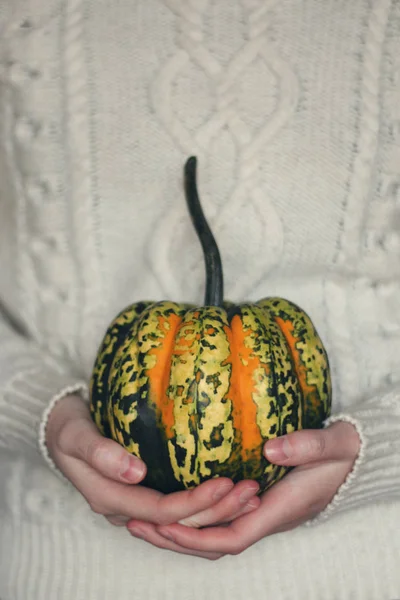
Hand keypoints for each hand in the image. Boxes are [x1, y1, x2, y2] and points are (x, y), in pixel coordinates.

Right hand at [46, 394, 259, 558]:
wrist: (58, 427)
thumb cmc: (66, 426)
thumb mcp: (75, 435)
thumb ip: (100, 452)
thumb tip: (135, 472)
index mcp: (110, 498)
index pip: (161, 511)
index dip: (195, 503)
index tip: (226, 483)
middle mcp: (124, 508)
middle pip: (178, 523)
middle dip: (217, 511)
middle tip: (252, 491)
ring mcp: (134, 502)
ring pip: (181, 521)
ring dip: (217, 512)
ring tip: (251, 494)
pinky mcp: (143, 493)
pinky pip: (178, 507)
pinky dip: (205, 504)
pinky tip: (229, 488)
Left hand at [142, 421, 359, 558]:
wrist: (352, 461)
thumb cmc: (342, 454)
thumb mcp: (330, 446)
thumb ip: (305, 446)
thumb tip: (270, 450)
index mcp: (279, 510)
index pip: (232, 538)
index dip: (196, 537)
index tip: (163, 523)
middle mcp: (265, 518)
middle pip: (213, 545)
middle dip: (173, 539)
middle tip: (135, 523)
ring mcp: (259, 514)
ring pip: (213, 535)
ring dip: (177, 532)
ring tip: (141, 517)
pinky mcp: (255, 504)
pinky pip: (219, 520)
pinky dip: (192, 519)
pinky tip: (171, 505)